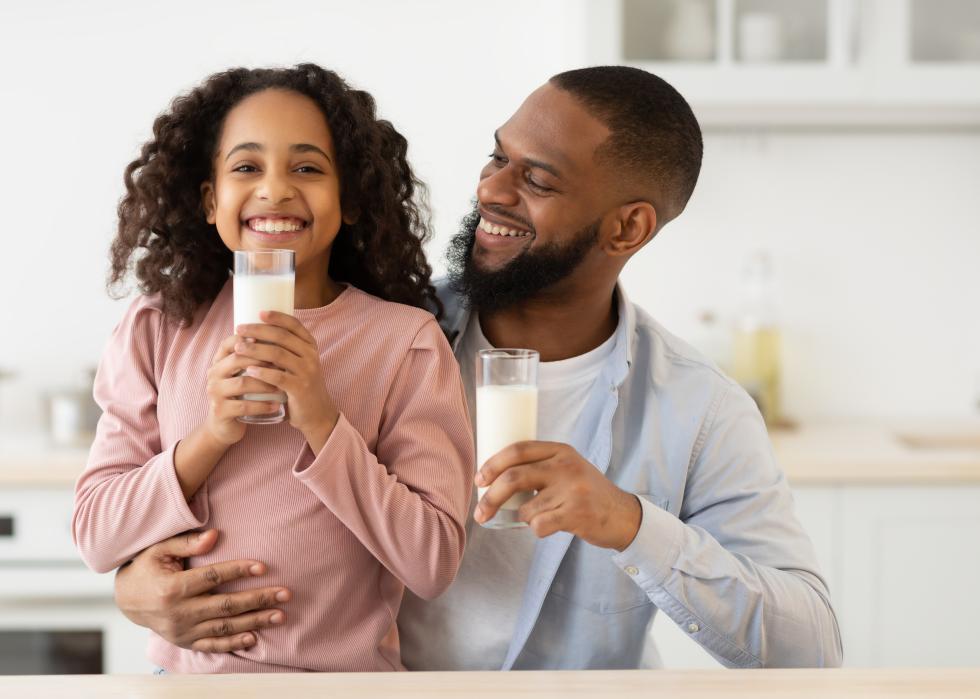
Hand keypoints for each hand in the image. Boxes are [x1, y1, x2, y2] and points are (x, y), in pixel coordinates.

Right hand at [114, 530, 291, 651]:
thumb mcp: (160, 548)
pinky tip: (255, 637)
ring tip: (280, 615)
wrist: (127, 600)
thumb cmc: (147, 568)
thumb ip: (187, 541)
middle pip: (225, 606)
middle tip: (285, 594)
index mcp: (172, 588)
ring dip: (255, 621)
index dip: (238, 571)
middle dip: (258, 599)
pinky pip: (213, 644)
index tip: (263, 566)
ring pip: (224, 627)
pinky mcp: (185, 641)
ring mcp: (182, 630)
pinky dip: (234, 642)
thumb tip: (214, 535)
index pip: (212, 578)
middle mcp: (178, 613)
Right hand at [205, 333, 283, 445]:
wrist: (225, 426)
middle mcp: (213, 373)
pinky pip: (244, 406)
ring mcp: (215, 392)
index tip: (273, 339)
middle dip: (262, 359)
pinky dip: (262, 405)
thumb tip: (281, 335)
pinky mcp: (220, 411)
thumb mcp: (243, 374)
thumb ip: (253, 357)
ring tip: (282, 386)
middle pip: (238, 359)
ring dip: (265, 383)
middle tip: (284, 363)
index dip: (250, 338)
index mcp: (219, 361)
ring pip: (242, 383)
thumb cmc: (240, 395)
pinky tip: (277, 405)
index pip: (230, 342)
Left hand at [235, 311, 339, 450]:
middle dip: (259, 330)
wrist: (317, 413)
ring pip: (278, 354)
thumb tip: (256, 332)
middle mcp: (311, 356)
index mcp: (310, 346)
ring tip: (238, 347)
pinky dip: (262, 372)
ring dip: (255, 349)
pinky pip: (279, 376)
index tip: (259, 312)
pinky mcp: (300, 388)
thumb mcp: (299, 363)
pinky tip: (249, 369)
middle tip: (240, 329)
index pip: (294, 325)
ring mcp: (307, 372)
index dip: (277, 317)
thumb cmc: (301, 385)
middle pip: (282, 337)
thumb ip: (285, 349)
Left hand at [474, 441, 641, 550]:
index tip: (479, 480)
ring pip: (526, 508)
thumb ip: (540, 465)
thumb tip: (493, 476)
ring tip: (541, 516)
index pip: (518, 449)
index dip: (493, 464)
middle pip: (514, 477)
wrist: (622, 515)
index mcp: (560, 450)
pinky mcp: (576, 513)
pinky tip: (551, 526)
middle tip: (480, 513)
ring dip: (524, 518)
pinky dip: (537, 530)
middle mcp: (566, 466)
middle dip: (491, 498)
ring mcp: (573, 490)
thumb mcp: (567, 468)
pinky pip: (539, 526)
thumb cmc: (585, 492)